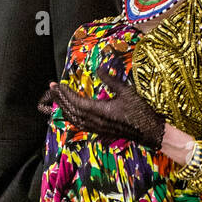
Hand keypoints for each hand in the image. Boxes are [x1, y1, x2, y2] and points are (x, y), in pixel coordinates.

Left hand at [39, 59, 165, 148]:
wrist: (149, 132)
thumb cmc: (141, 111)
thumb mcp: (127, 92)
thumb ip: (111, 80)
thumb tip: (98, 69)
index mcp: (100, 111)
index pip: (76, 102)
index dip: (65, 93)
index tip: (56, 85)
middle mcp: (96, 122)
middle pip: (72, 111)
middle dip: (60, 99)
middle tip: (52, 89)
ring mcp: (97, 128)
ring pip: (75, 120)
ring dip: (64, 109)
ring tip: (56, 99)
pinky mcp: (100, 132)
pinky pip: (81, 126)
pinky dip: (72, 118)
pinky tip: (70, 114)